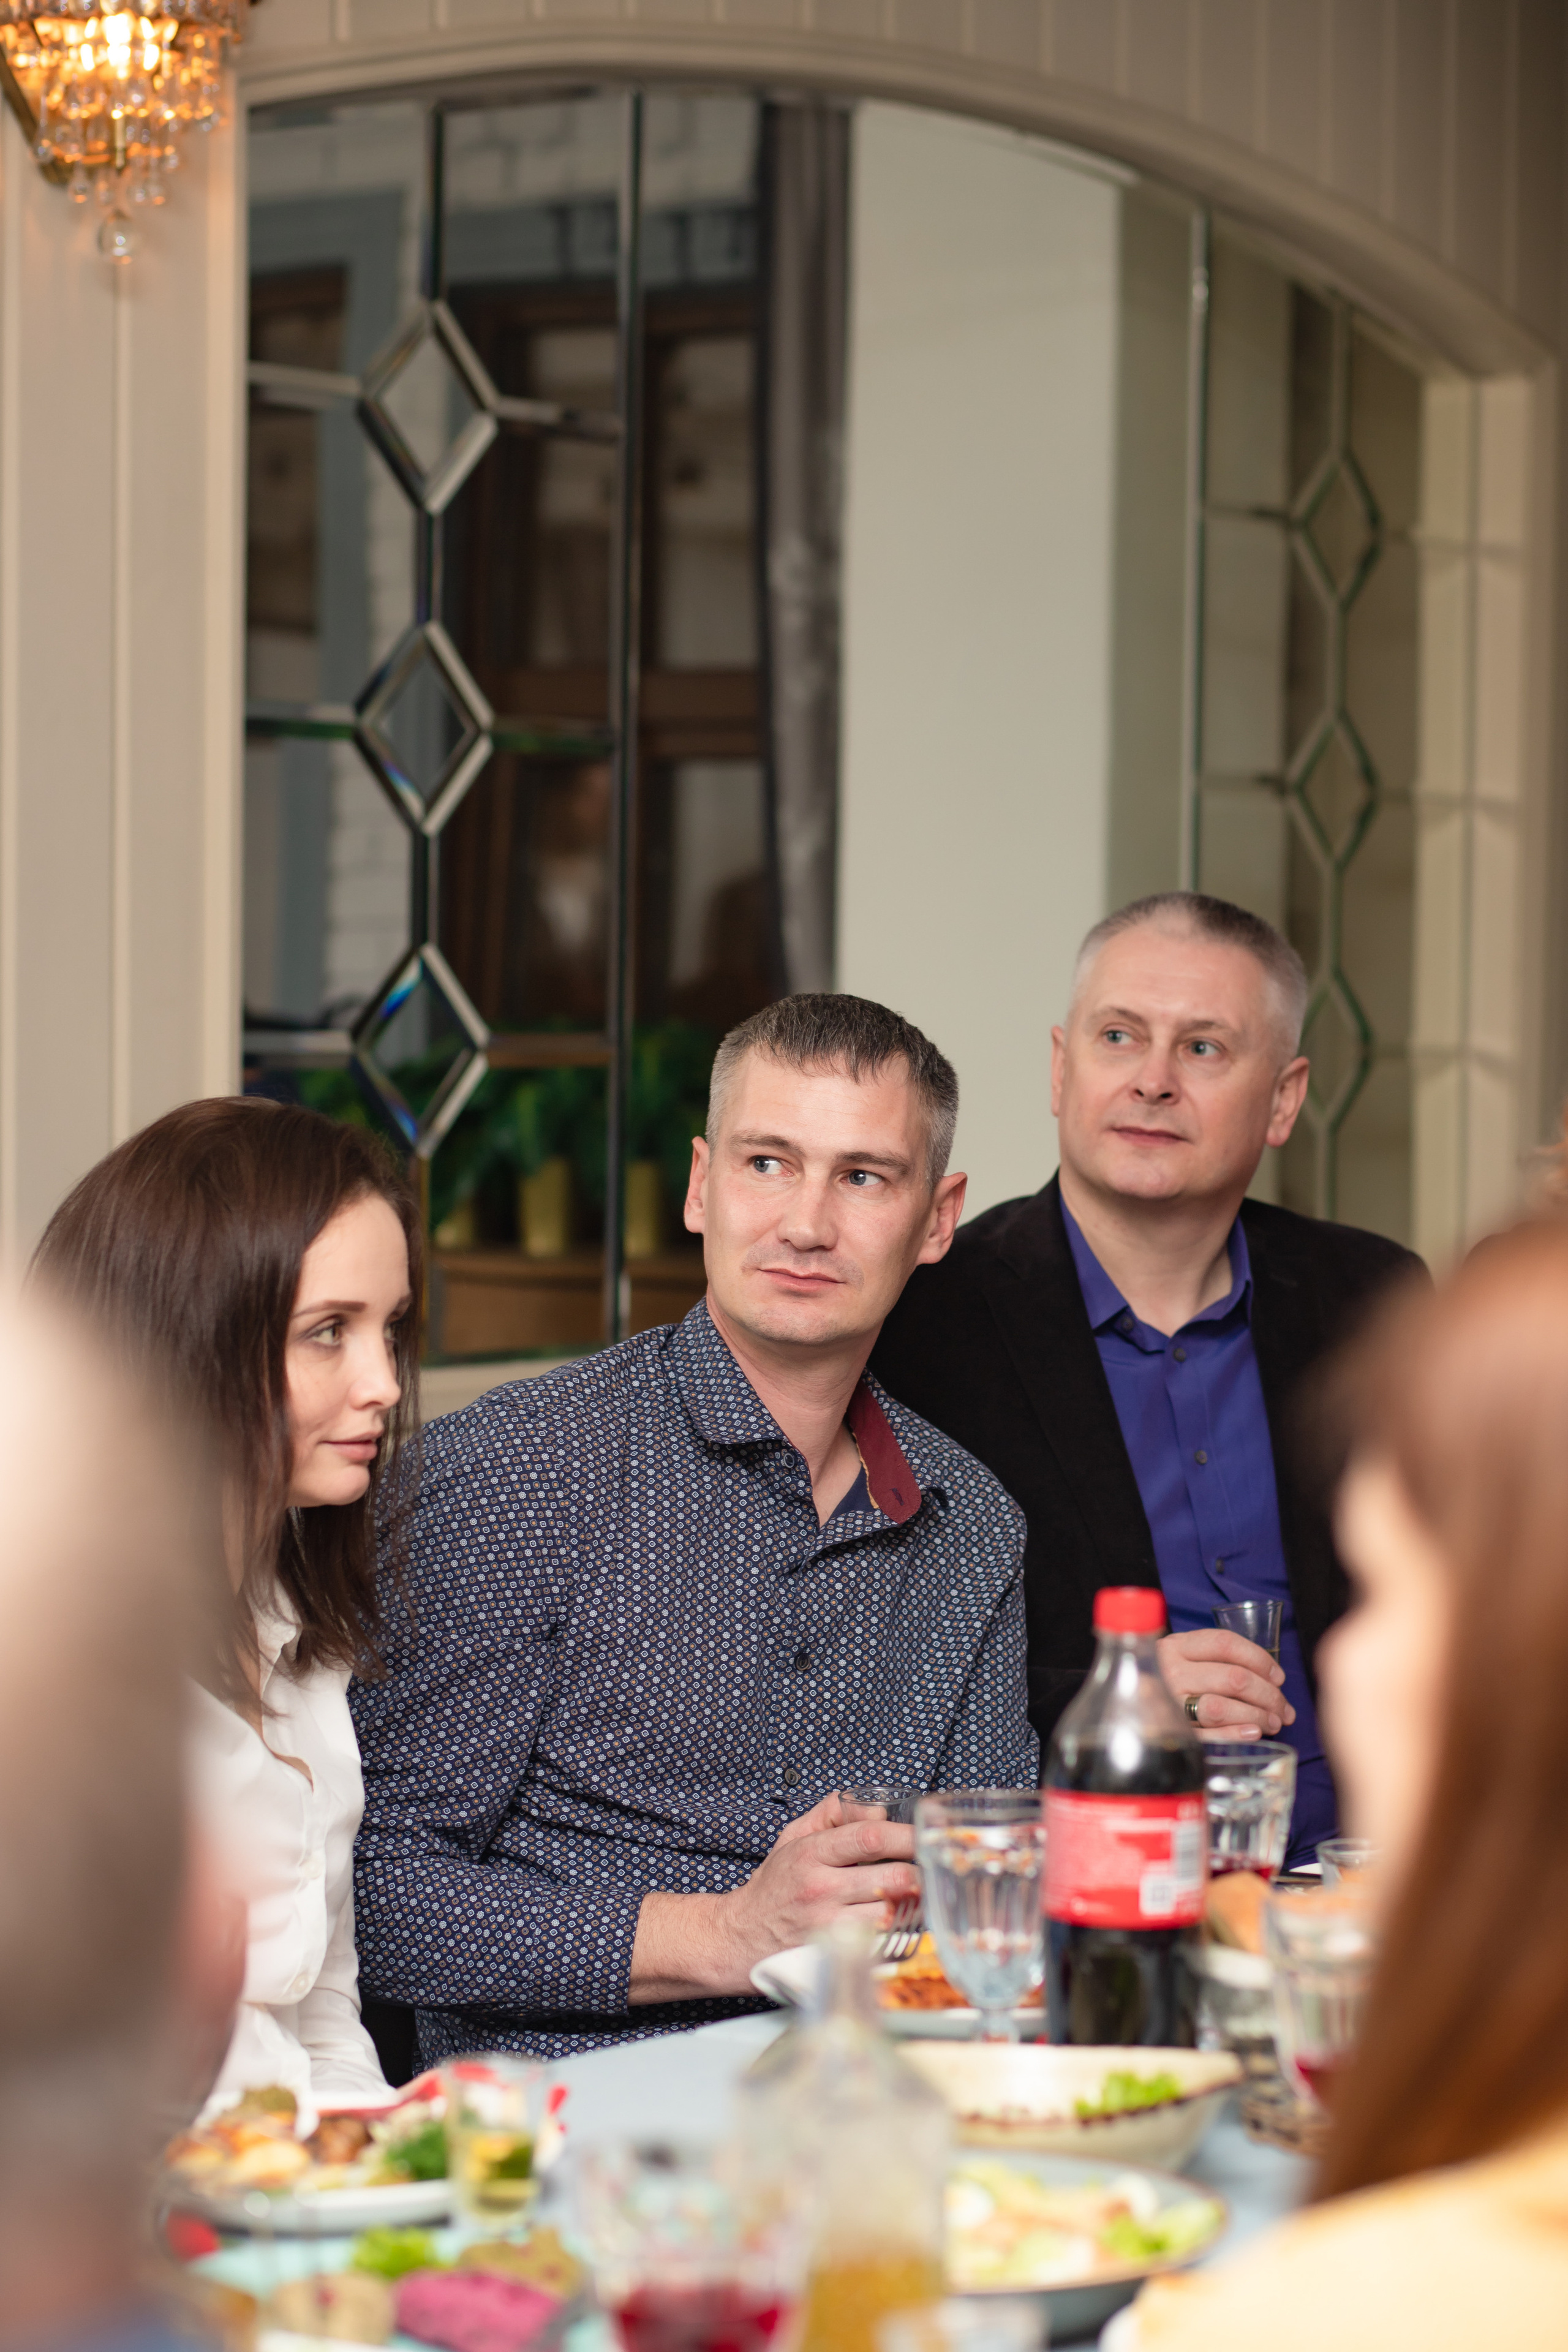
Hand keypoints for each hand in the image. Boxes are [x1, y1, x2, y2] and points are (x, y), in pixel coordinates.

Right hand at [629, 1795, 917, 2001]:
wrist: (740, 1937)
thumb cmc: (773, 1887)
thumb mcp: (793, 1837)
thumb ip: (833, 1814)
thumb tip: (876, 1808)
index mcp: (811, 1854)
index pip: (870, 1837)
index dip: (906, 1835)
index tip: (926, 1835)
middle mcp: (821, 1889)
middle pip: (892, 1877)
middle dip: (921, 1872)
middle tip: (931, 1869)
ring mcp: (829, 1925)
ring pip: (894, 1912)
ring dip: (914, 1904)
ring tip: (918, 1895)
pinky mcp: (835, 1954)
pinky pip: (882, 1941)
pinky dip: (897, 1930)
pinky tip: (899, 1921)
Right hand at [1157, 1629, 1294, 1738]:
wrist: (1128, 1704)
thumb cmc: (1173, 1680)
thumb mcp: (1187, 1657)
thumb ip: (1220, 1660)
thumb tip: (1274, 1682)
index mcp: (1177, 1646)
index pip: (1226, 1644)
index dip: (1260, 1659)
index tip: (1279, 1677)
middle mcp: (1169, 1670)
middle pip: (1233, 1677)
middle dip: (1268, 1695)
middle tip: (1283, 1709)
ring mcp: (1168, 1702)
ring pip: (1222, 1707)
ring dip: (1256, 1716)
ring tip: (1273, 1723)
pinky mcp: (1171, 1731)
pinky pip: (1207, 1735)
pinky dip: (1235, 1734)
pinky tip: (1253, 1733)